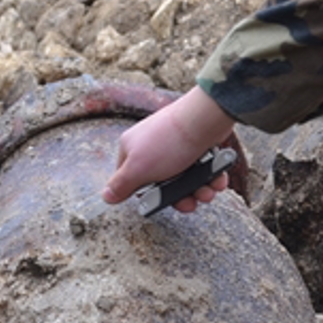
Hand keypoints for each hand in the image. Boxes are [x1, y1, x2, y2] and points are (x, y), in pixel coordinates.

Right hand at [106, 86, 237, 212]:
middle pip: (163, 183)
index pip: (132, 180)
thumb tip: (106, 196)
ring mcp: (175, 144)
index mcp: (132, 148)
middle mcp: (152, 145)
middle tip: (191, 202)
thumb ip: (121, 185)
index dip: (148, 195)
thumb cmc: (168, 143)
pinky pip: (202, 167)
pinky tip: (216, 179)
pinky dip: (210, 177)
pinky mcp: (196, 144)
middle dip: (180, 196)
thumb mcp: (138, 169)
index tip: (161, 201)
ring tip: (207, 190)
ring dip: (198, 189)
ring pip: (185, 178)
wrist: (204, 120)